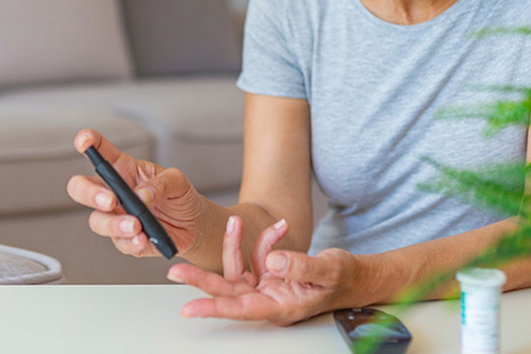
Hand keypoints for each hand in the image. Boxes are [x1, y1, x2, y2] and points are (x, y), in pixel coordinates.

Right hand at [65, 129, 204, 257]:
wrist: (193, 225)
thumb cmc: (179, 196)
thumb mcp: (177, 180)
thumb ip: (161, 184)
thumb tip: (142, 195)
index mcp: (123, 169)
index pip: (99, 152)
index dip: (87, 143)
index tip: (84, 141)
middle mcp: (113, 192)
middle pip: (81, 189)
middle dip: (89, 193)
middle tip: (110, 201)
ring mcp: (116, 217)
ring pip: (97, 221)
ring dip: (114, 224)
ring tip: (137, 226)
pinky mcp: (125, 239)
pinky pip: (119, 243)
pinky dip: (131, 242)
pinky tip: (143, 239)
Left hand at [167, 216, 360, 325]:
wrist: (355, 277)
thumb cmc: (345, 279)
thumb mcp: (328, 269)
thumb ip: (300, 266)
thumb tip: (273, 261)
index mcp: (281, 307)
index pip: (241, 309)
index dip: (214, 308)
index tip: (189, 308)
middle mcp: (269, 299)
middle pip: (227, 290)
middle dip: (201, 278)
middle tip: (175, 270)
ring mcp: (267, 287)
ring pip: (239, 267)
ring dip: (238, 243)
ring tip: (239, 222)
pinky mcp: (269, 275)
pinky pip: (255, 256)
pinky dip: (262, 239)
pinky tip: (277, 227)